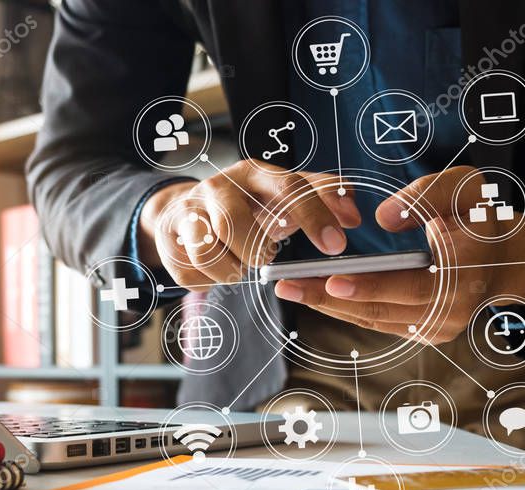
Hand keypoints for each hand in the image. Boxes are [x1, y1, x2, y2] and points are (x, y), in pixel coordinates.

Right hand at [137, 160, 360, 288]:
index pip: (289, 188)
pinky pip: (190, 273)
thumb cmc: (251, 205)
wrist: (187, 209)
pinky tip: (215, 270)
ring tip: (239, 264)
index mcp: (256, 173)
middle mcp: (220, 186)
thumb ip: (323, 195)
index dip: (315, 217)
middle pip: (235, 224)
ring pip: (207, 252)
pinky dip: (208, 281)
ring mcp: (189, 211)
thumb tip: (354, 213)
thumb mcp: (286, 194)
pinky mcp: (169, 239)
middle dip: (254, 251)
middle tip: (263, 256)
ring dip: (230, 269)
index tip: (336, 247)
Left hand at [273, 166, 524, 342]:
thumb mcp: (466, 188)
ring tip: (291, 288)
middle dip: (331, 298)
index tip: (333, 282)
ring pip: (377, 319)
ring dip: (331, 307)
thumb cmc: (483, 217)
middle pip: (384, 308)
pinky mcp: (428, 331)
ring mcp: (441, 325)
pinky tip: (316, 295)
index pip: (413, 284)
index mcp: (467, 268)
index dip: (371, 286)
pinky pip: (381, 322)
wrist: (513, 261)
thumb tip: (385, 218)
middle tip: (287, 285)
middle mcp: (454, 306)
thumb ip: (427, 195)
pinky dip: (347, 309)